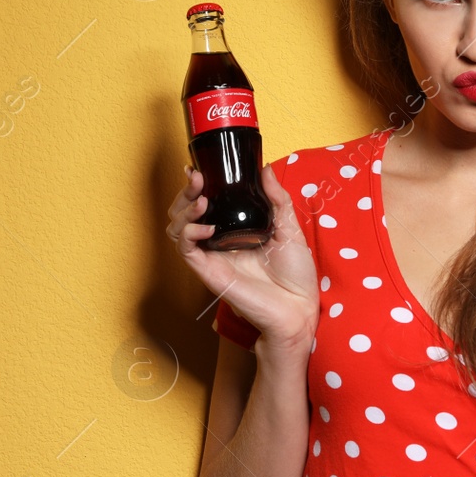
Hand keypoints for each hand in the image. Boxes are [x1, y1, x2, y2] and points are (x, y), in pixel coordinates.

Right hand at [167, 162, 318, 360]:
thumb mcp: (289, 227)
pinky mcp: (209, 271)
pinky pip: (186, 249)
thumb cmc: (295, 274)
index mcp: (234, 230)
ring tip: (201, 199)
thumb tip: (266, 169)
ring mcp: (212, 256)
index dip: (196, 187)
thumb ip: (277, 198)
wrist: (298, 307)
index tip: (199, 171)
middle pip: (183, 214)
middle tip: (197, 179)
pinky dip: (189, 233)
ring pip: (177, 229)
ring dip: (183, 210)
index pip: (204, 205)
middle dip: (185, 193)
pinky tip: (207, 225)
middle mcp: (218, 242)